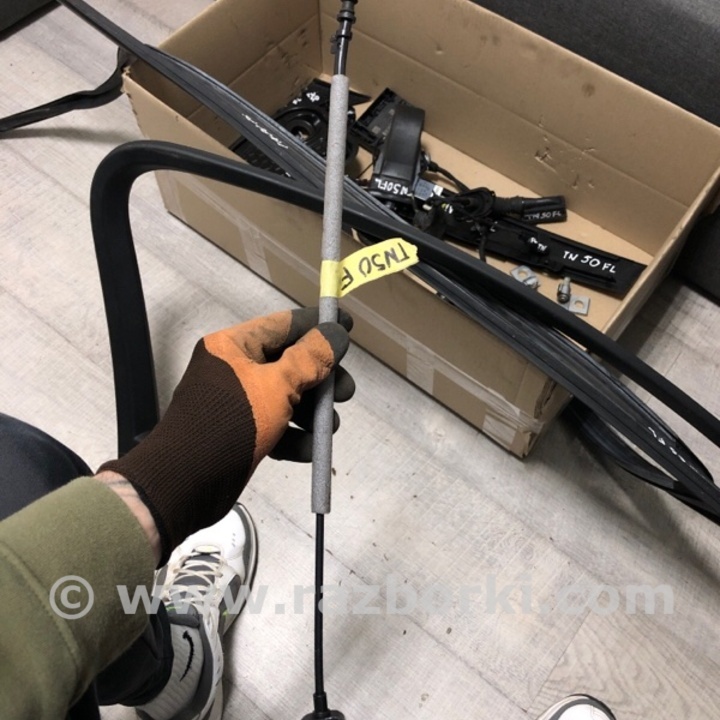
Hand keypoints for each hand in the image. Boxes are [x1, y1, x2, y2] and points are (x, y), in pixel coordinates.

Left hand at [99, 307, 352, 563]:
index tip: (348, 328)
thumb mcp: (276, 386)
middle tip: (346, 393)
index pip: (284, 325)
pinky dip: (295, 437)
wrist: (184, 485)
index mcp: (234, 346)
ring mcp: (238, 403)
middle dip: (321, 379)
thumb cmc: (231, 423)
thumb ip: (310, 359)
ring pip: (286, 398)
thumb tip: (335, 333)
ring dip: (313, 412)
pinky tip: (312, 450)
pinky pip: (276, 426)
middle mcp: (235, 369)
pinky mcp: (241, 433)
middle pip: (290, 363)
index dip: (318, 326)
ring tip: (330, 427)